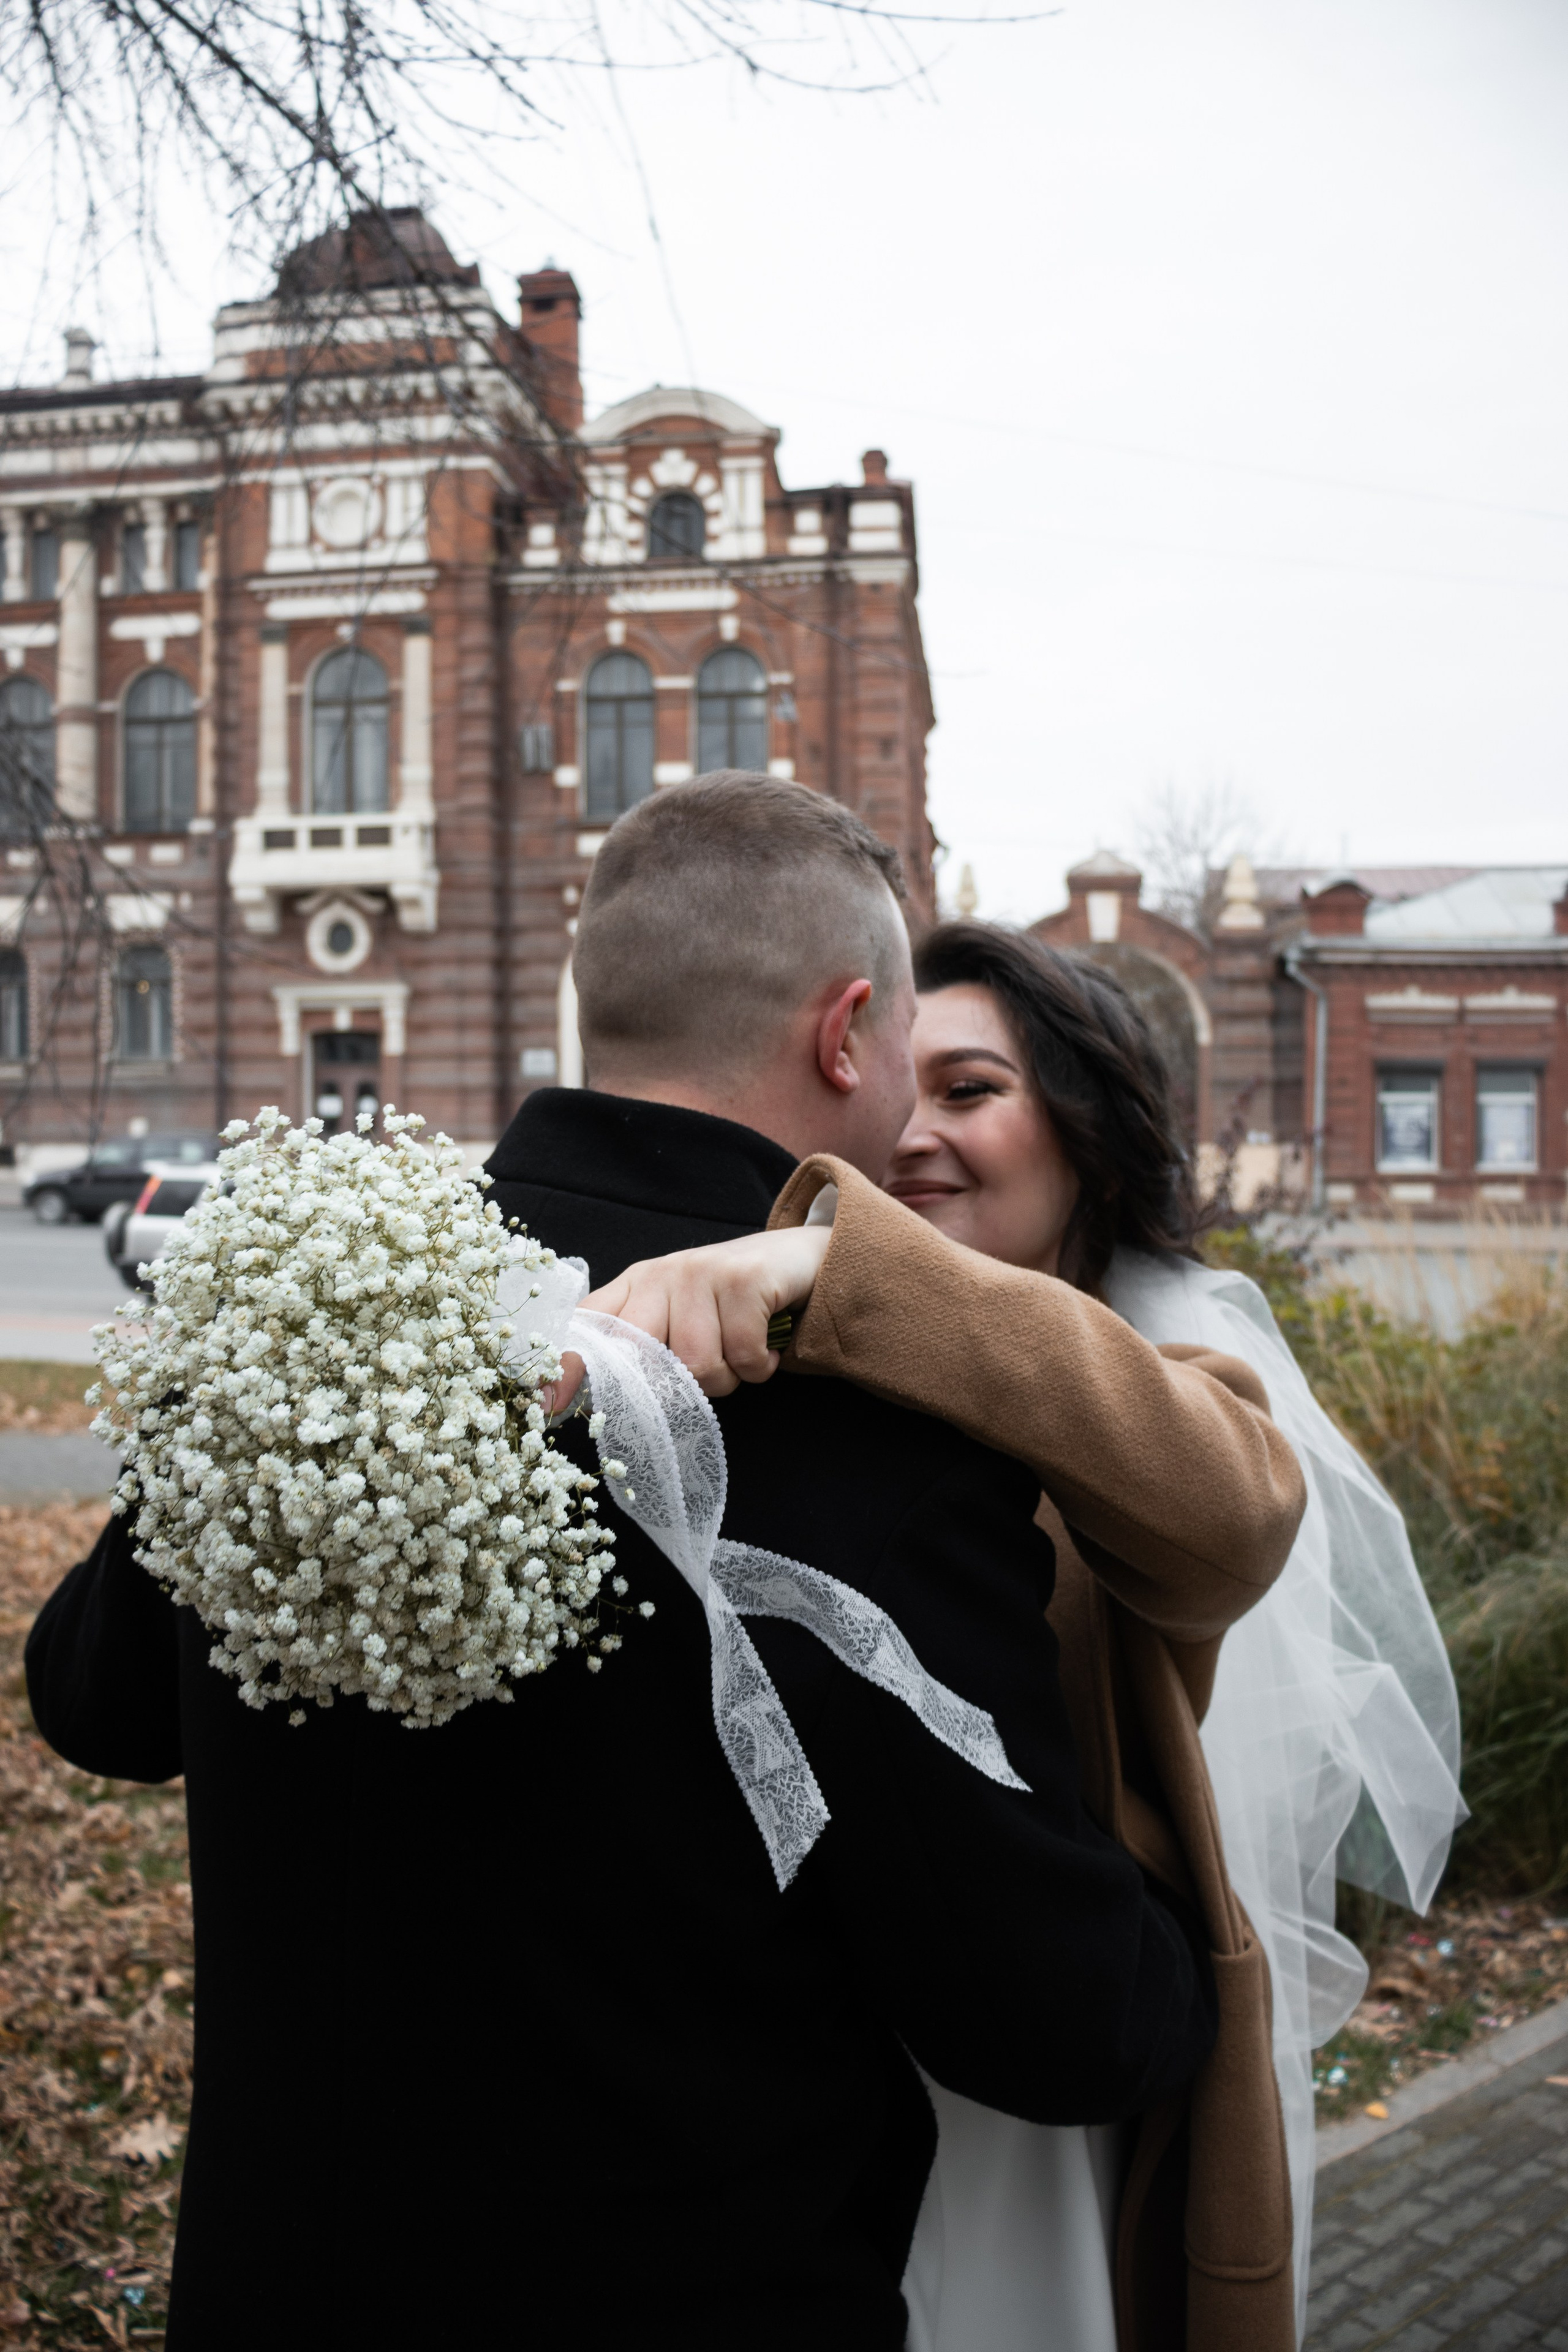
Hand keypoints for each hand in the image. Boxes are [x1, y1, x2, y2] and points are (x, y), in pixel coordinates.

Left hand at [547, 1224, 831, 1407]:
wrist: (802, 1261)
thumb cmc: (733, 1304)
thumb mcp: (679, 1319)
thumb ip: (639, 1352)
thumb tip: (579, 1400)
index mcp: (635, 1287)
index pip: (589, 1326)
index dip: (565, 1368)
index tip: (545, 1407)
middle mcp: (660, 1275)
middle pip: (643, 1359)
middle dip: (676, 1387)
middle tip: (706, 1373)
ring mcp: (701, 1272)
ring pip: (697, 1365)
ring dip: (728, 1377)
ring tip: (740, 1352)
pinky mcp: (743, 1278)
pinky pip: (741, 1355)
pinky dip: (759, 1366)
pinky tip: (765, 1346)